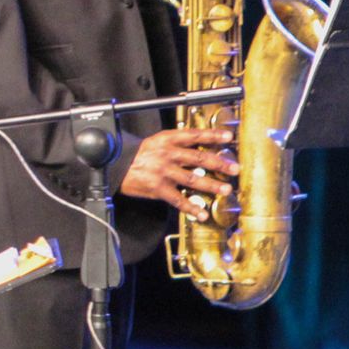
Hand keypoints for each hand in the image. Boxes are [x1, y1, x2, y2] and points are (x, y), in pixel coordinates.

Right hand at [118, 126, 238, 219]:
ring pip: (193, 178)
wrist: (113, 165)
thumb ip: (174, 144)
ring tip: (225, 189)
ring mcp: (163, 172)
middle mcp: (167, 154)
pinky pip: (178, 199)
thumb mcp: (154, 142)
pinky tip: (201, 213)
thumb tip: (198, 145)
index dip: (212, 135)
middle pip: (199, 158)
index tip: (228, 137)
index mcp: (166, 140)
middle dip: (219, 163)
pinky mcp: (158, 188)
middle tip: (234, 168)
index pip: (193, 135)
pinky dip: (191, 208)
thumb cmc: (135, 154)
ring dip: (211, 185)